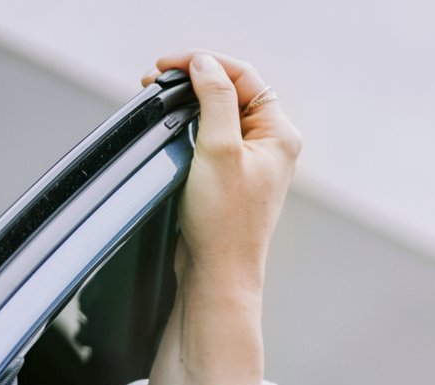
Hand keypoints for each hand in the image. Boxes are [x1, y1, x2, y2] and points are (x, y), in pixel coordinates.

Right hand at [141, 50, 299, 279]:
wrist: (219, 271)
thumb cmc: (224, 221)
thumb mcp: (219, 149)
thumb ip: (216, 100)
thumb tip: (205, 64)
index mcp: (280, 134)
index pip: (244, 76)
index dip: (205, 62)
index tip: (167, 64)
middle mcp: (271, 144)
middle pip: (232, 90)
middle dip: (193, 78)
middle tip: (155, 79)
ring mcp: (252, 159)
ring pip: (219, 111)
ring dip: (188, 99)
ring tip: (157, 95)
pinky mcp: (232, 173)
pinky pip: (211, 133)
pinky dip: (188, 121)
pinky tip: (167, 123)